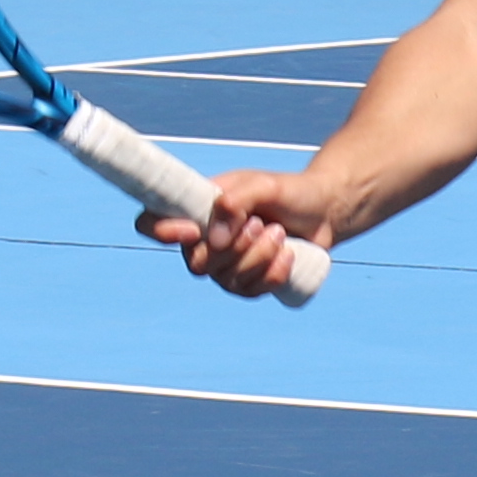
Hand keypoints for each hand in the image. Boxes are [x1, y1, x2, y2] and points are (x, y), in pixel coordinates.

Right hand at [148, 164, 335, 299]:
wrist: (323, 211)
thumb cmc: (288, 192)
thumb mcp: (265, 185)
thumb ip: (237, 200)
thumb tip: (215, 237)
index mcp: (197, 209)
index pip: (153, 223)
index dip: (160, 231)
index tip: (193, 229)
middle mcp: (204, 240)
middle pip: (195, 263)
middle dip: (232, 247)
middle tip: (259, 223)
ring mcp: (225, 265)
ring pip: (226, 279)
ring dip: (257, 257)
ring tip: (279, 233)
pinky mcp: (249, 282)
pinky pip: (250, 291)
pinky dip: (271, 274)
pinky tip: (288, 255)